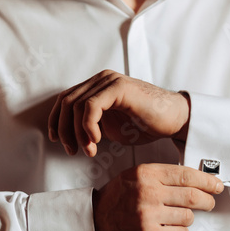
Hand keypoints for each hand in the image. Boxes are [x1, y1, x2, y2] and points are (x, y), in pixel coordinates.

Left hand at [48, 70, 189, 156]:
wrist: (173, 119)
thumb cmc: (144, 124)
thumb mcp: (110, 126)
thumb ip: (91, 125)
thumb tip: (71, 134)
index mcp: (97, 87)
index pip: (65, 100)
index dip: (56, 120)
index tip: (57, 140)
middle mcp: (100, 80)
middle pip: (66, 102)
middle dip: (64, 130)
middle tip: (73, 150)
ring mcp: (109, 81)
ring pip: (76, 105)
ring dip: (78, 132)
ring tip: (90, 150)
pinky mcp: (118, 87)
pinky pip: (91, 106)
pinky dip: (88, 126)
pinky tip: (97, 140)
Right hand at [92, 164, 223, 230]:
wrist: (95, 224)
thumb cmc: (118, 200)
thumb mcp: (135, 177)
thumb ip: (161, 176)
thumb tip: (197, 180)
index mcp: (145, 174)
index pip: (185, 175)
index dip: (206, 181)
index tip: (216, 185)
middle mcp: (147, 192)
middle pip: (192, 196)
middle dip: (206, 200)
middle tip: (209, 203)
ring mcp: (148, 215)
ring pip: (188, 217)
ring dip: (186, 219)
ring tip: (173, 218)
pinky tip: (168, 230)